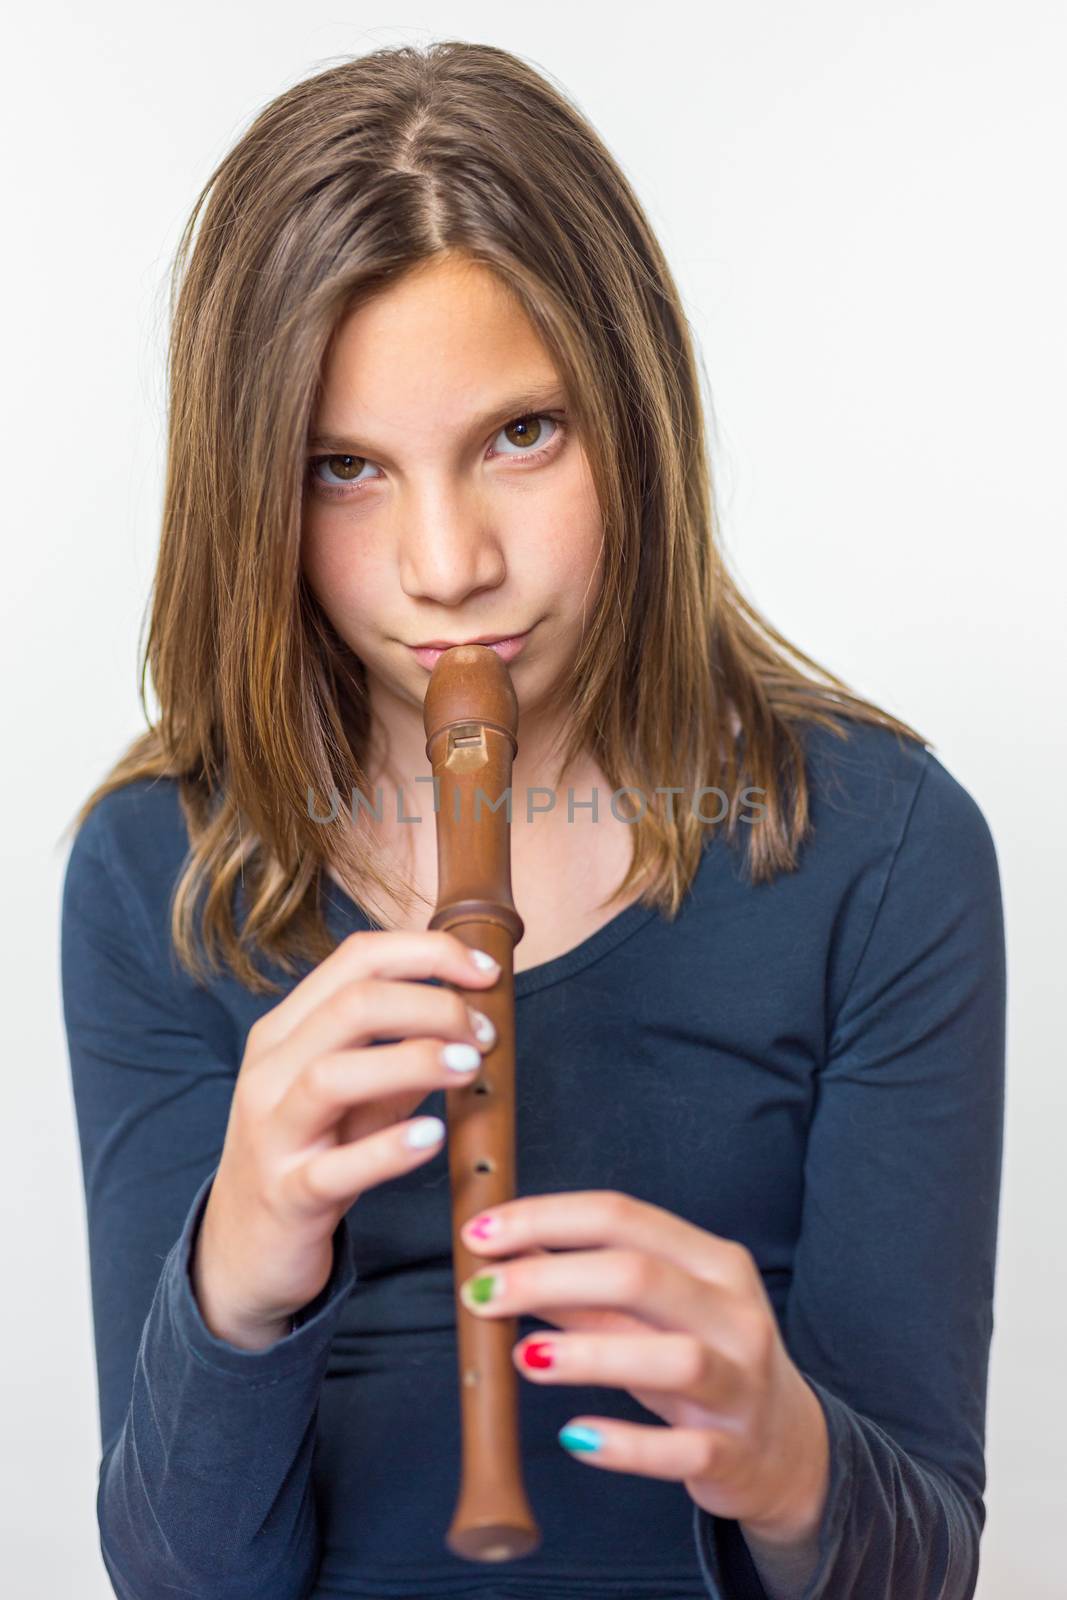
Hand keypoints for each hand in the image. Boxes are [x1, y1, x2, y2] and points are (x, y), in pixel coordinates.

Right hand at [191, 929, 499, 1348]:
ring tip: (469, 1066)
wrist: (242, 1249)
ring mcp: (273, 1134)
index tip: (486, 972)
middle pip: (351, 1004)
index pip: (357, 958)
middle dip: (432, 1005)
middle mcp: (271, 1071)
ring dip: (413, 1061)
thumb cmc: (310, 1153)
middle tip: (485, 1033)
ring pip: (333, 1075)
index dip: (429, 953)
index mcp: (285, 1030)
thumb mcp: (352, 1092)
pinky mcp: (288, 1196)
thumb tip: (471, 1012)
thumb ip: (397, 1049)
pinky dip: (389, 1148)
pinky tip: (433, 1136)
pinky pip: (336, 1168)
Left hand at [457, 1190, 829, 1542]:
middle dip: (551, 1277)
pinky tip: (575, 1435)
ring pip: (674, 1359)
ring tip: (522, 1355)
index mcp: (713, 1262)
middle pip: (641, 1276)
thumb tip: (502, 1254)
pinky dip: (626, 1445)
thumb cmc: (703, 1360)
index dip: (546, 1219)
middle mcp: (735, 1314)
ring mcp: (740, 1386)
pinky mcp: (733, 1454)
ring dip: (590, 1354)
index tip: (481, 1233)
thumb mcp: (651, 1314)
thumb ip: (583, 1287)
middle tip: (481, 1292)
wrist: (787, 1449)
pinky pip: (681, 1451)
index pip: (623, 1218)